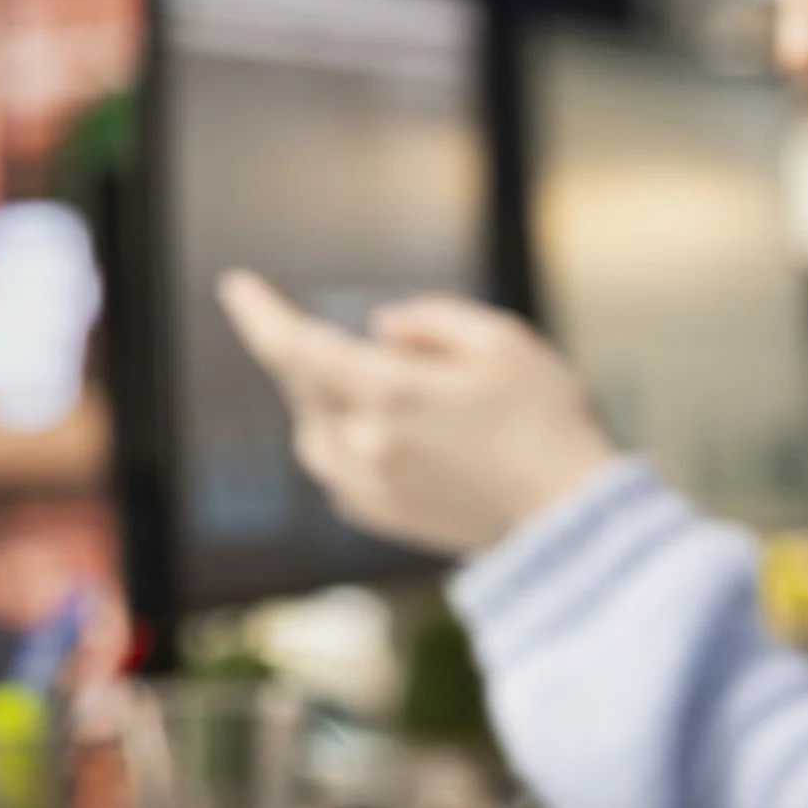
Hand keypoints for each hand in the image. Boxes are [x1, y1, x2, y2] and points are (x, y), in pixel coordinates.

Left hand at [217, 273, 618, 557]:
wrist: (571, 520)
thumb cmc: (548, 422)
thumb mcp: (504, 341)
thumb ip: (433, 320)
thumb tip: (381, 328)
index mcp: (390, 395)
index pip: (295, 348)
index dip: (258, 314)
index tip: (235, 286)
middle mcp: (364, 445)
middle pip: (304, 387)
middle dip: (316, 354)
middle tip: (370, 343)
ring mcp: (369, 488)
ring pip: (314, 432)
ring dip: (328, 401)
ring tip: (387, 390)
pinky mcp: (381, 517)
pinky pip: (337, 468)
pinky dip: (348, 441)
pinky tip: (395, 436)